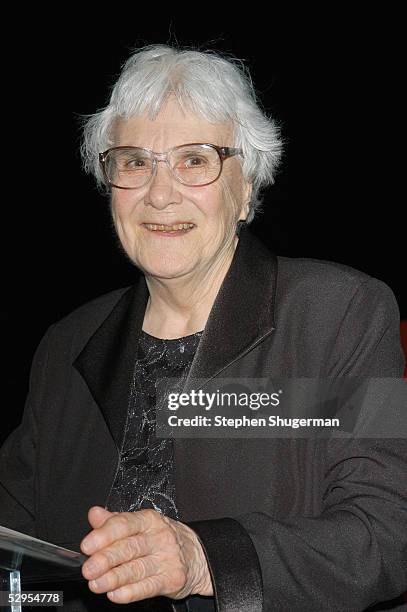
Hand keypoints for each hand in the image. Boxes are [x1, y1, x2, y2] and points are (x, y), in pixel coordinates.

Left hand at [80, 506, 212, 602]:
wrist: (197, 555)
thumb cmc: (162, 538)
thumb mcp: (141, 524)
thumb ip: (115, 521)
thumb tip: (94, 514)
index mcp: (148, 520)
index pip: (125, 524)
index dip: (104, 535)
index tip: (87, 545)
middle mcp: (159, 537)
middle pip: (129, 547)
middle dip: (106, 559)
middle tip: (89, 568)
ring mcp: (167, 558)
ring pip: (137, 569)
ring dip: (114, 578)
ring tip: (96, 584)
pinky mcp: (172, 579)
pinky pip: (148, 587)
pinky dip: (130, 592)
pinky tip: (115, 594)